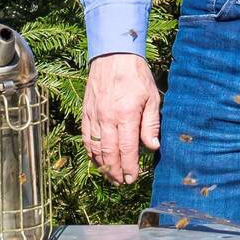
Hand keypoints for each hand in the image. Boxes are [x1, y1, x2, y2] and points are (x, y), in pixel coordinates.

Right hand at [83, 52, 160, 184]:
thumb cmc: (136, 76)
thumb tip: (152, 147)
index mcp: (125, 115)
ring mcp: (94, 116)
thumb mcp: (152, 97)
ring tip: (110, 176)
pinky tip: (97, 160)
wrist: (113, 55)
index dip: (129, 167)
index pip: (126, 149)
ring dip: (102, 165)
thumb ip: (151, 124)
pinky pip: (86, 137)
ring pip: (95, 148)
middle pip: (109, 153)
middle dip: (115, 171)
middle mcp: (107, 118)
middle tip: (121, 183)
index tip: (132, 179)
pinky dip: (91, 152)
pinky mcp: (86, 112)